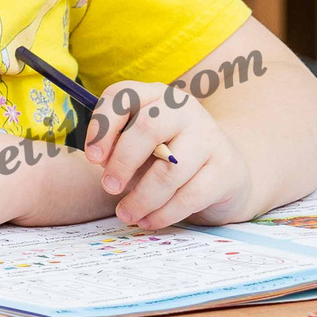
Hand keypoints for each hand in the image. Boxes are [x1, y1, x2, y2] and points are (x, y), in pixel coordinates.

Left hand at [81, 77, 255, 228]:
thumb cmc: (168, 157)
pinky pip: (189, 196)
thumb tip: (103, 161)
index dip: (102, 127)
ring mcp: (209, 136)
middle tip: (109, 187)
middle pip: (148, 129)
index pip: (122, 97)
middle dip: (122, 162)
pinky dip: (163, 213)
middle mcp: (184, 109)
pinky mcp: (225, 168)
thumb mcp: (139, 147)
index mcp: (155, 96)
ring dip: (142, 198)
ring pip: (169, 170)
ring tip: (126, 214)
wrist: (224, 172)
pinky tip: (149, 221)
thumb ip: (118, 149)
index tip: (91, 158)